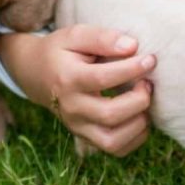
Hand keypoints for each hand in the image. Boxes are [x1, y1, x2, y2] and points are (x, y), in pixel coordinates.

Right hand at [0, 25, 154, 156]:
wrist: (34, 74)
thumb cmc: (59, 51)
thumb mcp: (74, 35)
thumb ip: (102, 38)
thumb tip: (132, 46)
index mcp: (67, 78)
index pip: (102, 78)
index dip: (131, 69)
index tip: (149, 59)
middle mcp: (71, 107)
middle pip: (109, 114)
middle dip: (138, 100)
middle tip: (147, 83)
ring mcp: (76, 125)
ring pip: (112, 141)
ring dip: (138, 123)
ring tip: (143, 102)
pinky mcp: (84, 136)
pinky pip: (114, 149)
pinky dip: (134, 138)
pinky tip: (138, 117)